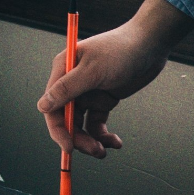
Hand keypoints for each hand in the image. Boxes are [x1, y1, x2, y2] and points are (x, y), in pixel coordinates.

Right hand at [36, 0, 193, 157]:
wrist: (151, 44)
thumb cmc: (121, 50)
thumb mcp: (93, 70)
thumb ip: (67, 89)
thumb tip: (43, 106)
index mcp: (63, 72)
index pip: (52, 106)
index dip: (58, 129)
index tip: (69, 147)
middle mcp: (72, 83)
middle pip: (66, 119)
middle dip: (78, 137)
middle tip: (95, 150)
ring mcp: (88, 92)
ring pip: (82, 124)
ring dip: (91, 139)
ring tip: (105, 149)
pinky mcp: (104, 99)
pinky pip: (98, 122)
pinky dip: (104, 134)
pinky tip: (115, 141)